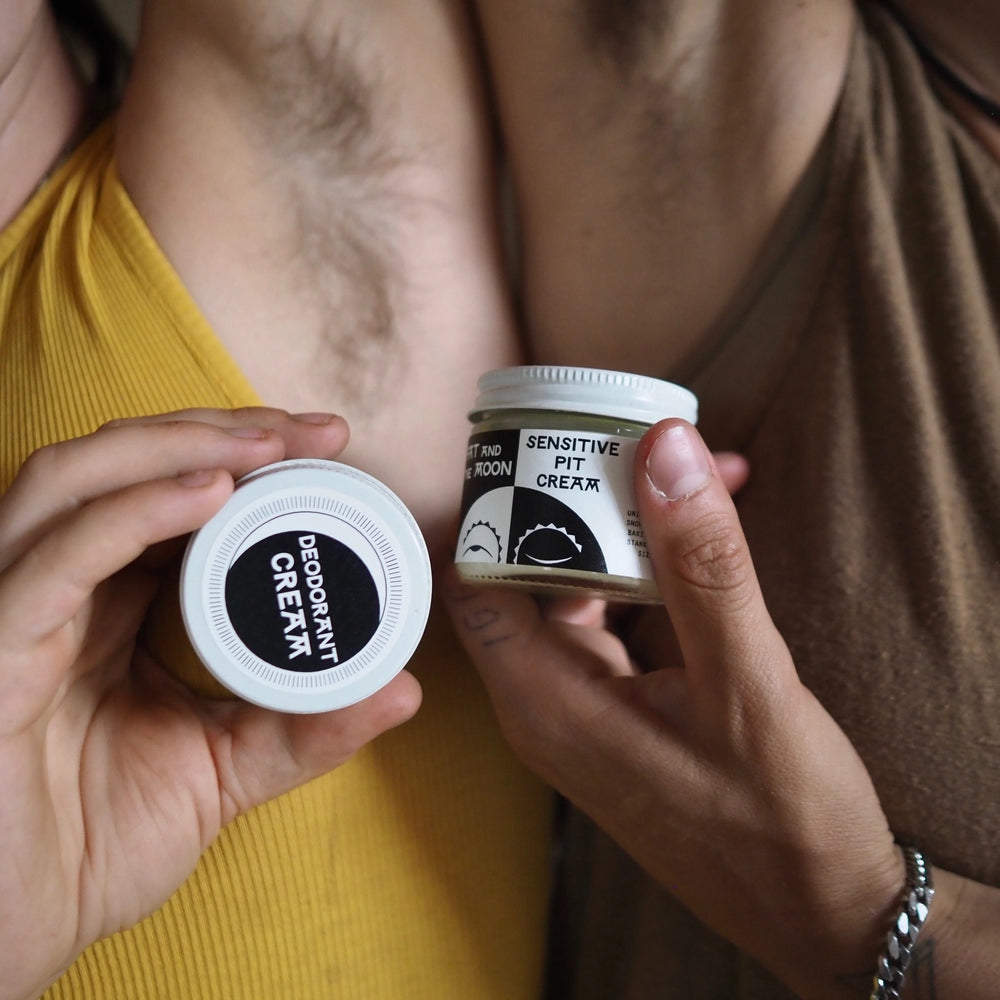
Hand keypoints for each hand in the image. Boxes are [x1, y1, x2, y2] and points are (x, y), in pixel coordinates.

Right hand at [0, 409, 420, 999]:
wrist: (18, 929)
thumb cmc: (98, 844)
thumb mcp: (225, 769)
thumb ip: (305, 728)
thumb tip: (405, 688)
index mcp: (105, 604)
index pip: (166, 495)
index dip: (242, 454)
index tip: (328, 445)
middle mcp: (58, 589)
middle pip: (121, 464)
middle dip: (222, 431)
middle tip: (316, 431)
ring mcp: (15, 609)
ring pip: (73, 481)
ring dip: (176, 445)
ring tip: (268, 445)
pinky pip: (52, 561)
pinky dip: (130, 514)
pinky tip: (209, 493)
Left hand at [443, 419, 902, 999]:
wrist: (824, 910)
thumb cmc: (783, 818)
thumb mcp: (749, 685)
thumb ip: (702, 567)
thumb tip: (663, 451)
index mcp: (545, 701)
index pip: (471, 581)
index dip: (489, 507)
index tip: (529, 438)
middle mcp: (548, 703)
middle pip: (520, 575)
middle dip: (567, 501)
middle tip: (620, 436)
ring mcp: (586, 708)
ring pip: (574, 593)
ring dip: (619, 532)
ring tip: (682, 471)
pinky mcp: (625, 711)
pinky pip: (615, 620)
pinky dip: (648, 573)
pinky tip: (697, 536)